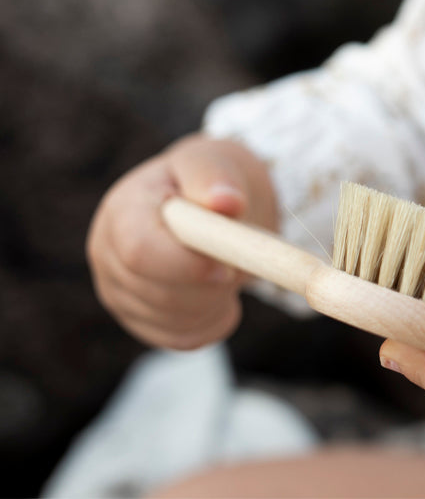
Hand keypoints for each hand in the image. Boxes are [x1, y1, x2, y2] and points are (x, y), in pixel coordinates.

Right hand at [87, 133, 277, 349]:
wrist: (208, 203)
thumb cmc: (209, 179)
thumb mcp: (215, 161)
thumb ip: (217, 178)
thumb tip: (227, 201)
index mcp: (123, 210)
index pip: (140, 252)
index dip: (187, 267)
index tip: (228, 267)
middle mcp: (108, 254)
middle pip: (158, 294)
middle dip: (210, 287)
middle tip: (241, 263)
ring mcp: (119, 291)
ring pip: (174, 321)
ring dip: (217, 301)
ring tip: (232, 267)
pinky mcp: (140, 319)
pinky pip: (183, 338)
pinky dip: (214, 321)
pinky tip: (222, 293)